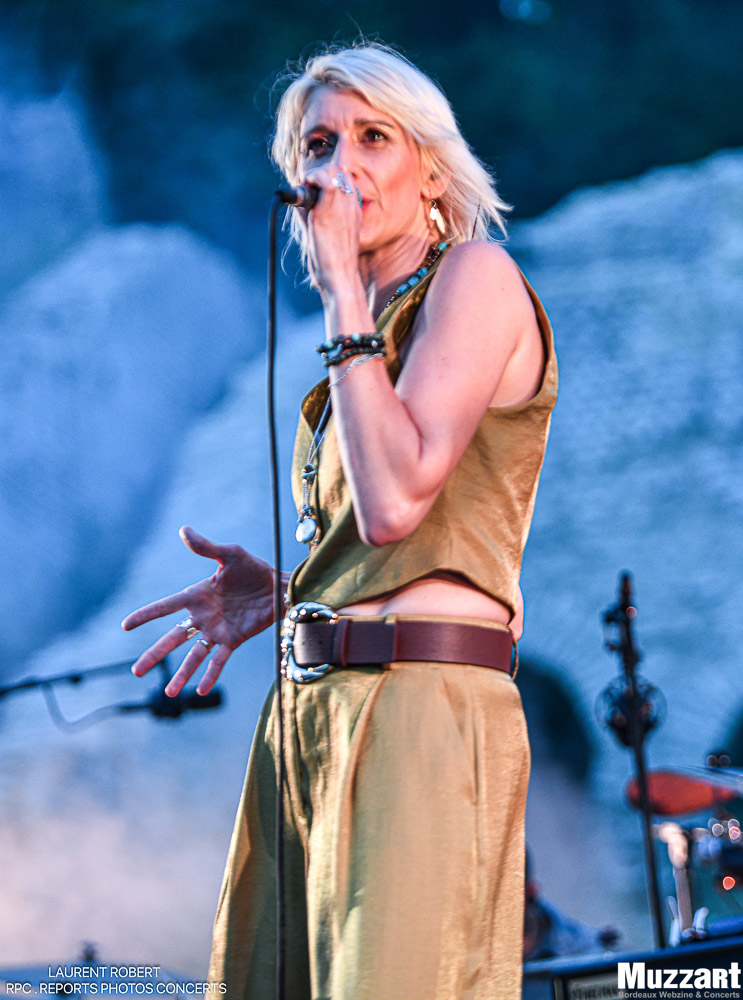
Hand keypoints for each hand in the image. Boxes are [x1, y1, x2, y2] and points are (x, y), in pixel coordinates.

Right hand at [121, 526, 275, 696]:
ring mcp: (217, 631)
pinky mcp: (234, 640)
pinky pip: (219, 660)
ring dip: (182, 674)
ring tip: (169, 694)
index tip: (125, 625)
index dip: (145, 615)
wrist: (279, 586)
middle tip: (135, 672)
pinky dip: (211, 675)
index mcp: (196, 595)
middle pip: (173, 638)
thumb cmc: (254, 568)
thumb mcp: (230, 554)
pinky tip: (202, 690)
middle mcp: (202, 616)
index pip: (165, 607)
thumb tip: (183, 529)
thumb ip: (206, 547)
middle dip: (155, 654)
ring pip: (194, 655)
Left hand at [297, 165, 362, 293]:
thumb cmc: (333, 263)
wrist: (340, 278)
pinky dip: (310, 180)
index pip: (344, 179)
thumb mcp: (328, 234)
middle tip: (307, 194)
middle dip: (318, 176)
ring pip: (329, 170)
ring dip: (313, 178)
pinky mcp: (328, 210)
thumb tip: (298, 199)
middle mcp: (351, 203)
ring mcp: (342, 205)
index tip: (313, 194)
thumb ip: (314, 213)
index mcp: (354, 209)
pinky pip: (323, 179)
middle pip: (337, 170)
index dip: (326, 180)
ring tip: (305, 197)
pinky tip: (303, 196)